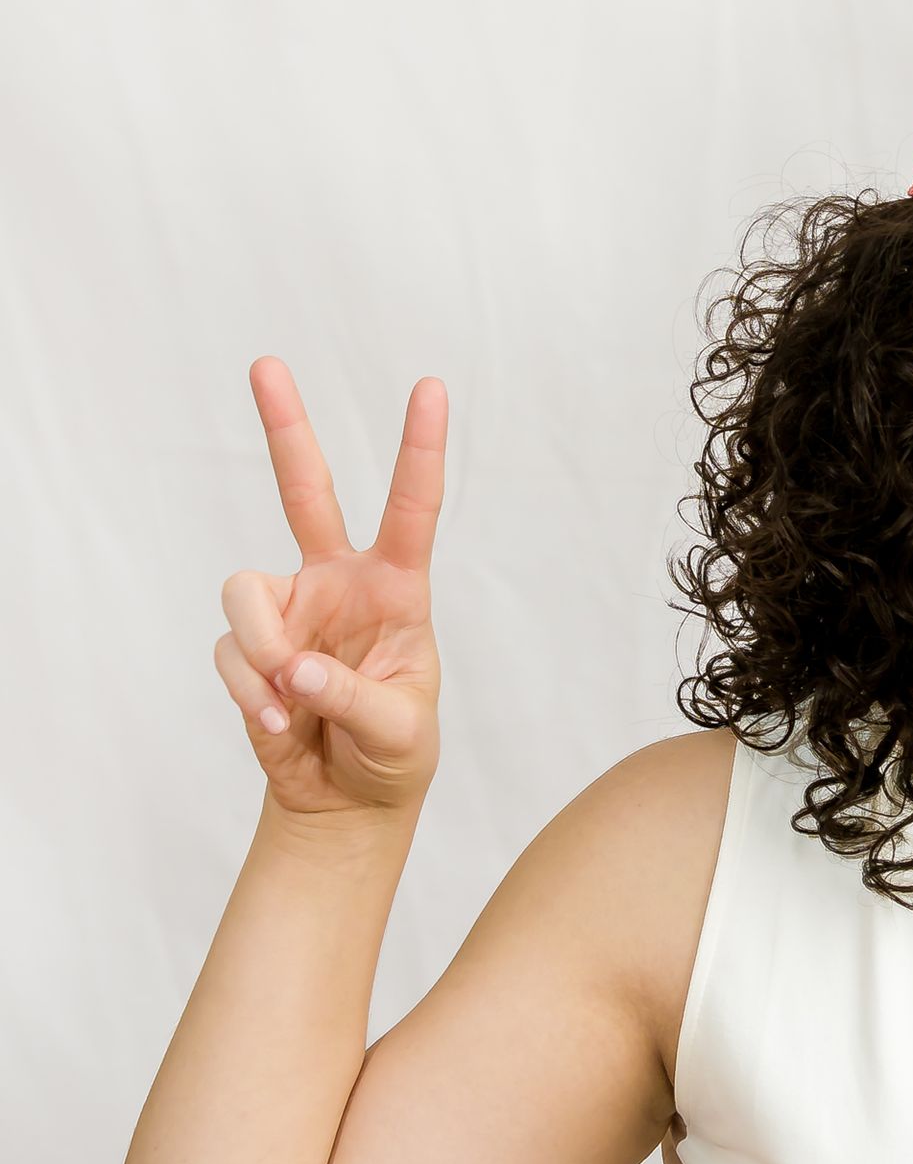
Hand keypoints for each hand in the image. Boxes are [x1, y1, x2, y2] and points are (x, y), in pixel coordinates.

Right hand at [213, 357, 444, 825]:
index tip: (430, 388)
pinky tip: (276, 724)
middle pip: (305, 492)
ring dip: (263, 653)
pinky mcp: (250, 645)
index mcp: (397, 591)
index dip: (419, 450)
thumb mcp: (399, 733)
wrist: (347, 800)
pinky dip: (249, 692)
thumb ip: (352, 699)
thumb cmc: (394, 755)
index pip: (411, 511)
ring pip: (245, 593)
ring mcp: (290, 609)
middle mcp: (339, 584)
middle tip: (266, 364)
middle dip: (285, 428)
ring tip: (291, 704)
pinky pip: (231, 651)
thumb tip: (298, 668)